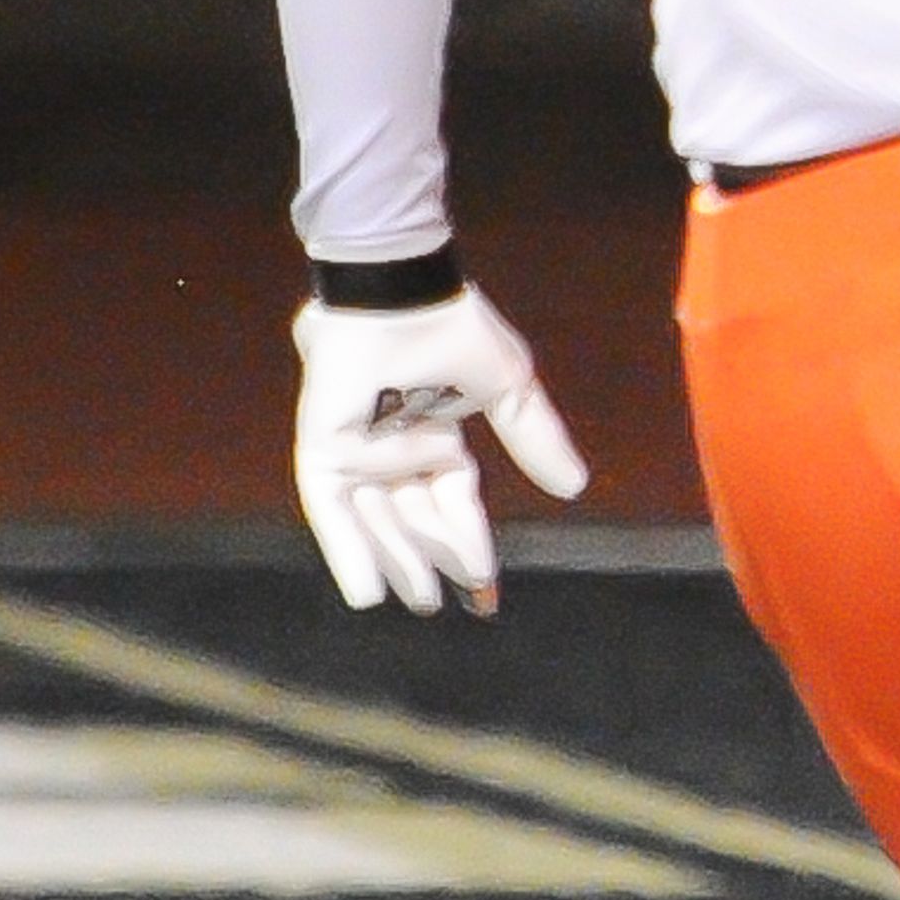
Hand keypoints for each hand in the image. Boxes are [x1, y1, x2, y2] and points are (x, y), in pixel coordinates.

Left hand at [292, 284, 589, 614]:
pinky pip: (333, 513)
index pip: (456, 505)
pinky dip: (348, 551)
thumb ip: (536, 438)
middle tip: (443, 605)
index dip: (471, 546)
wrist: (397, 294)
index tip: (485, 591)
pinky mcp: (323, 451)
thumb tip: (576, 487)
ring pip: (377, 523)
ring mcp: (358, 454)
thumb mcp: (509, 388)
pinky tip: (367, 593)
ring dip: (395, 563)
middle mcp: (395, 454)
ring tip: (419, 601)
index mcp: (437, 440)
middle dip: (430, 562)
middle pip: (414, 522)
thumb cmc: (452, 331)